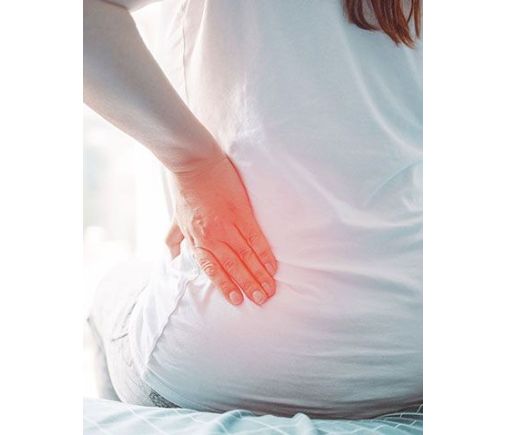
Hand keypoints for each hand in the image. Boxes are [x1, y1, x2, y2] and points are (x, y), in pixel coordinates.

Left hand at [169, 154, 277, 305]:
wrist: (194, 163)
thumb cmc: (185, 190)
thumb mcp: (176, 218)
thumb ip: (175, 240)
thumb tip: (172, 258)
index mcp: (196, 239)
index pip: (212, 269)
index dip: (225, 286)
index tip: (238, 300)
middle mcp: (211, 236)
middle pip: (232, 266)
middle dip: (248, 285)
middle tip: (262, 300)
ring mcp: (227, 225)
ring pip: (245, 256)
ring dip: (259, 275)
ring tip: (270, 289)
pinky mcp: (241, 212)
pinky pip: (255, 237)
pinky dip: (264, 253)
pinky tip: (272, 265)